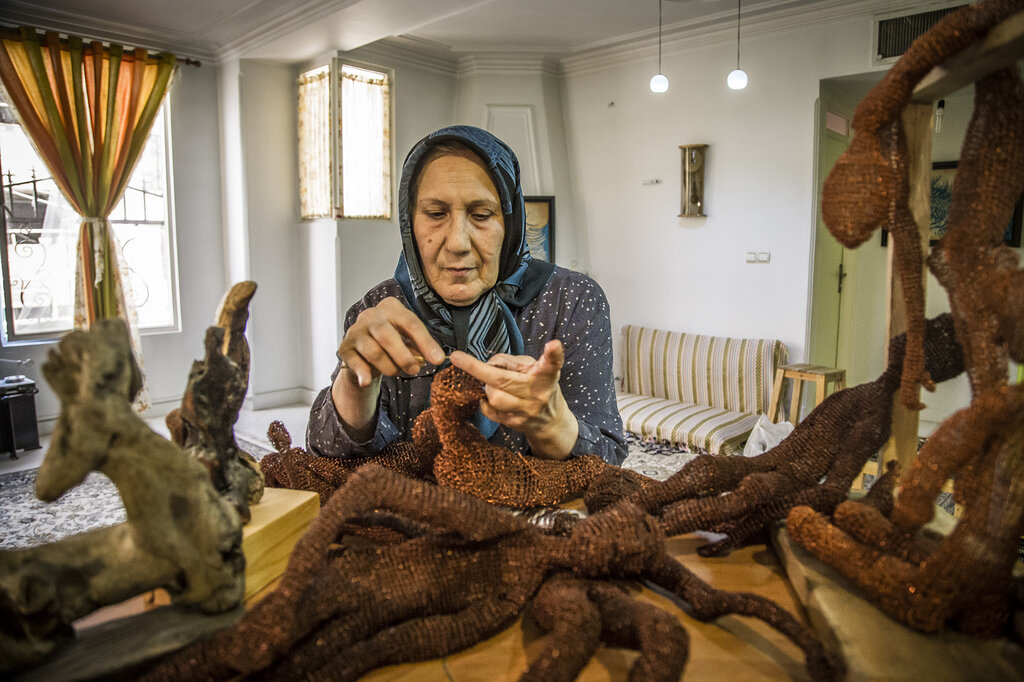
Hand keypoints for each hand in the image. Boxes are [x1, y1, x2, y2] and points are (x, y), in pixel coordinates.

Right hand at [332, 297, 443, 439]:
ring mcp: (356, 330)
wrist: (363, 350)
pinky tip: (368, 381)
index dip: (426, 343)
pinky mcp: (345, 347)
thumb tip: (430, 358)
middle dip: (404, 357)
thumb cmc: (391, 342)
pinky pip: (355, 362)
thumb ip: (417, 347)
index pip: (411, 323)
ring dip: (388, 367)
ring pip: (373, 352)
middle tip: (415, 370)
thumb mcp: (407, 340)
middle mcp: (371, 315)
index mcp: (391, 308)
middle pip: (387, 336)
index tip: (439, 359)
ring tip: (397, 372)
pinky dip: (363, 373)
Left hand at [449, 340, 578, 458]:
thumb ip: (512, 362)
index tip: (553, 345)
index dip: (553, 354)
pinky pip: (489, 410)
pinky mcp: (514, 423)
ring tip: (492, 384)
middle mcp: (538, 394)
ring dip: (487, 388)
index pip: (551, 364)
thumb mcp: (533, 368)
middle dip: (476, 368)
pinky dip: (485, 401)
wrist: (550, 421)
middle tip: (457, 358)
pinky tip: (491, 397)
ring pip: (493, 397)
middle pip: (503, 380)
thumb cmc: (538, 386)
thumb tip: (488, 364)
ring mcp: (526, 411)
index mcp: (546, 376)